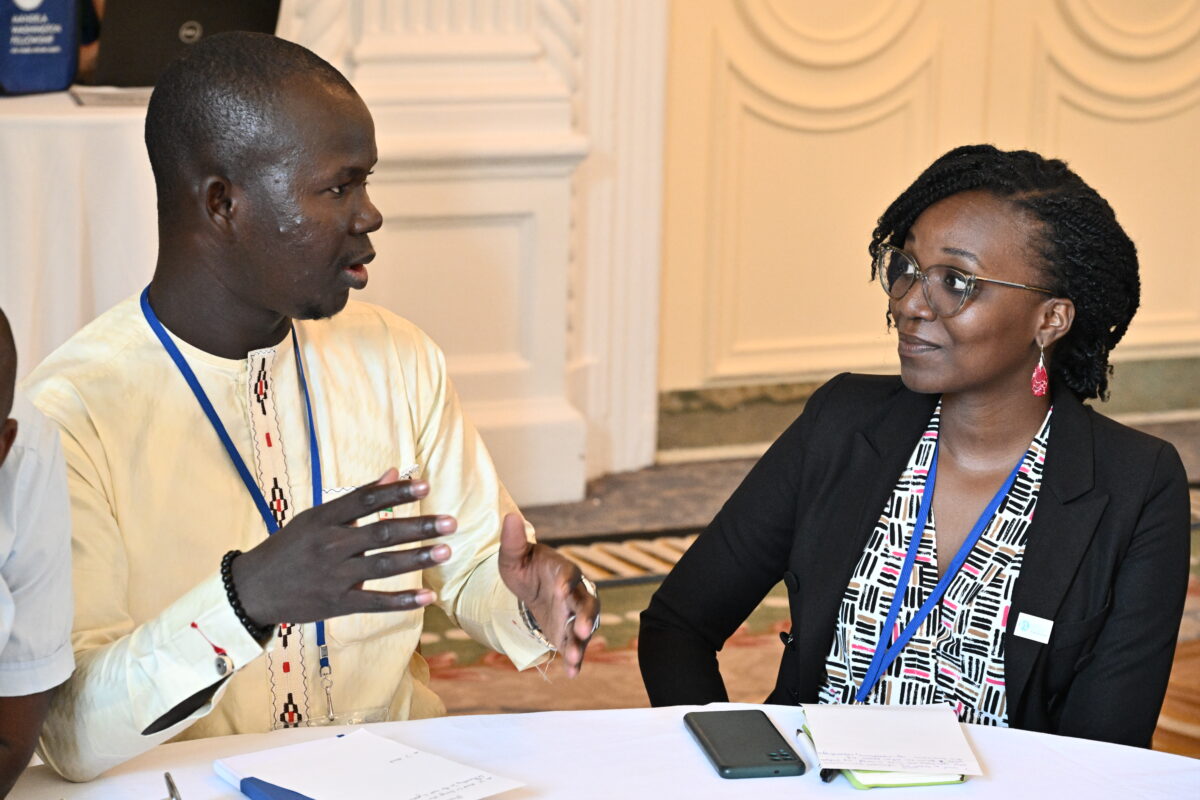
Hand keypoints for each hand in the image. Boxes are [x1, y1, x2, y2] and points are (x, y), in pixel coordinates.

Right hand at [232, 468, 455, 625]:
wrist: (252, 589)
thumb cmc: (289, 547)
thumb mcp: (315, 517)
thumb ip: (357, 498)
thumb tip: (394, 472)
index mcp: (324, 519)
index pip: (366, 500)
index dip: (396, 492)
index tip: (425, 486)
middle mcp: (330, 545)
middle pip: (381, 533)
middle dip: (418, 527)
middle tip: (451, 523)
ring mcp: (333, 576)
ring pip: (382, 565)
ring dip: (417, 558)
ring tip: (446, 551)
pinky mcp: (335, 604)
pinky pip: (375, 603)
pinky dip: (402, 600)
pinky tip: (428, 596)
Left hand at [497, 513, 599, 676]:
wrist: (533, 588)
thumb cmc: (525, 568)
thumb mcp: (513, 556)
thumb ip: (512, 541)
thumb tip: (509, 516)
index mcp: (562, 570)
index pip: (570, 574)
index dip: (567, 581)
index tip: (561, 589)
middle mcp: (574, 592)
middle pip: (585, 604)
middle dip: (583, 617)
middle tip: (580, 629)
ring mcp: (573, 614)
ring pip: (583, 628)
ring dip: (580, 642)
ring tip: (573, 657)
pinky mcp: (568, 633)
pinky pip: (575, 646)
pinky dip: (576, 660)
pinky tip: (571, 674)